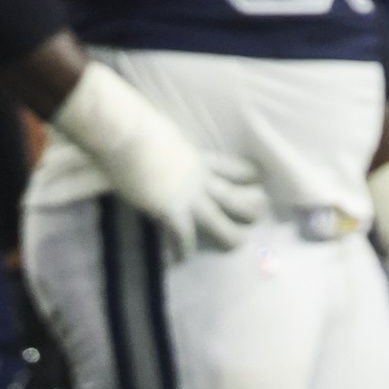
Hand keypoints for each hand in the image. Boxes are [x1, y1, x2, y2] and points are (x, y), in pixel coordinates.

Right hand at [51, 62, 265, 257]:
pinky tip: (180, 261)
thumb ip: (167, 144)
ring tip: (237, 245)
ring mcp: (187, 195)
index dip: (247, 173)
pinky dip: (182, 251)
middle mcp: (199, 177)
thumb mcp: (162, 133)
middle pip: (233, 194)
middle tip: (260, 216)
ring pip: (219, 220)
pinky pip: (182, 236)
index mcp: (198, 156)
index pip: (230, 166)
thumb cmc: (138, 128)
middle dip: (249, 207)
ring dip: (230, 235)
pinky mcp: (170, 210)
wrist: (127, 135)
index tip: (259, 178)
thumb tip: (159, 142)